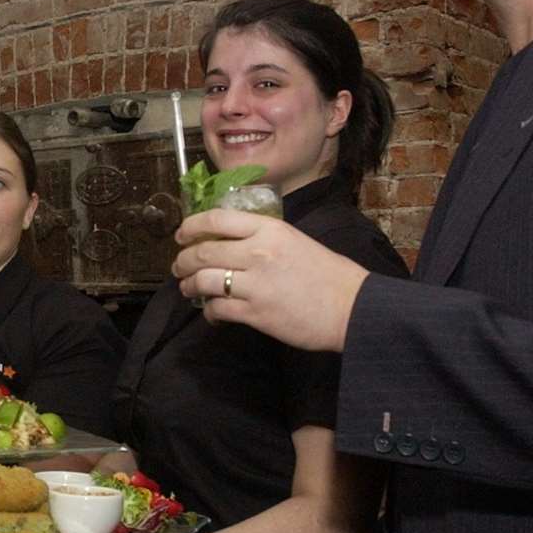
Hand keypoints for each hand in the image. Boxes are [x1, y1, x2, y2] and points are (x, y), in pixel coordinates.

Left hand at [172, 209, 368, 352]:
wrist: (353, 307)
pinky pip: (218, 309)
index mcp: (270, 229)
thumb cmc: (328, 274)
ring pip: (204, 280)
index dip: (192, 226)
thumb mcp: (295, 240)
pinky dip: (209, 312)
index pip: (217, 219)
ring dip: (190, 285)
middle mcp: (259, 252)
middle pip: (204, 251)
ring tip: (188, 288)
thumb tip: (230, 241)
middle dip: (184, 260)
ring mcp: (256, 284)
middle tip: (179, 266)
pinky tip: (212, 313)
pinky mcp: (256, 313)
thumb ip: (263, 237)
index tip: (182, 234)